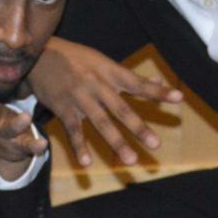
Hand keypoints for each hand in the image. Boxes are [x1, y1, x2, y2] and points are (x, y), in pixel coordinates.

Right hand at [26, 37, 182, 167]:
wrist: (38, 54)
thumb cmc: (75, 59)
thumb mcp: (103, 62)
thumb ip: (129, 76)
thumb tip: (157, 81)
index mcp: (110, 72)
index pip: (138, 84)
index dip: (158, 91)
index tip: (179, 98)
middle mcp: (98, 85)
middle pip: (121, 109)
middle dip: (138, 128)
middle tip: (155, 145)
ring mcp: (80, 98)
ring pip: (101, 122)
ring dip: (116, 142)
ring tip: (130, 160)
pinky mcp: (63, 108)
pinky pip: (73, 131)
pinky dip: (79, 147)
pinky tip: (87, 163)